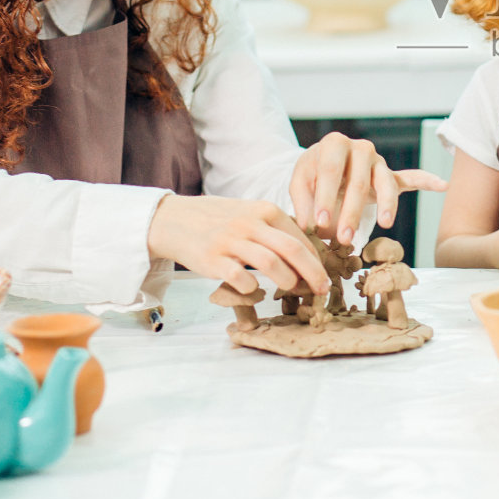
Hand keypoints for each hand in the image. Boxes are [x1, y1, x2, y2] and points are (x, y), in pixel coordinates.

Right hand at [147, 194, 327, 296]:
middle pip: (292, 249)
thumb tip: (306, 253)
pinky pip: (240, 277)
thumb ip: (274, 228)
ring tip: (290, 287)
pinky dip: (252, 287)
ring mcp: (230, 240)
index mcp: (264, 209)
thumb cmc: (217, 219)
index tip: (324, 275)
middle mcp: (250, 223)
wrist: (174, 219)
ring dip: (286, 279)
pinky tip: (254, 289)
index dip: (316, 259)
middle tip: (322, 289)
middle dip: (313, 272)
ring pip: (270, 262)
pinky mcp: (212, 259)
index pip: (299, 236)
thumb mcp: (249, 213)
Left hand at [289, 131, 447, 244]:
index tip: (320, 224)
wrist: (323, 163)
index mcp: (333, 145)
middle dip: (352, 212)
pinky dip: (427, 180)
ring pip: (385, 183)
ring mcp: (378, 161)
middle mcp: (360, 148)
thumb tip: (309, 228)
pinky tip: (443, 185)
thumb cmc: (312, 174)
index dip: (326, 198)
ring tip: (386, 222)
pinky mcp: (389, 174)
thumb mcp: (299, 183)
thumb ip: (303, 203)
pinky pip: (410, 177)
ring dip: (386, 205)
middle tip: (345, 239)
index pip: (331, 172)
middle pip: (359, 181)